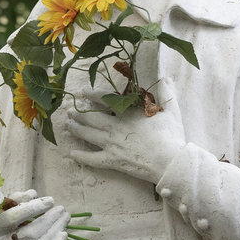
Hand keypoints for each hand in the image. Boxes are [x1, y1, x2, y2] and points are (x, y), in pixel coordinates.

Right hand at [0, 191, 69, 239]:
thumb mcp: (0, 213)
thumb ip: (15, 201)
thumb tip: (34, 195)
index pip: (13, 218)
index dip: (33, 208)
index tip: (50, 201)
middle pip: (30, 233)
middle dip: (49, 219)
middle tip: (61, 209)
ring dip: (55, 230)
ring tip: (65, 218)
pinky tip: (63, 235)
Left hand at [66, 78, 183, 183]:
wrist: (170, 162)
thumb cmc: (171, 136)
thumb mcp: (171, 110)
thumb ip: (166, 92)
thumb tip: (167, 77)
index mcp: (128, 113)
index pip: (104, 99)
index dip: (91, 94)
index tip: (83, 91)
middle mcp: (115, 127)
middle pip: (91, 118)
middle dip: (78, 112)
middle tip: (69, 110)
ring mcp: (112, 145)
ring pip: (88, 134)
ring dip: (76, 129)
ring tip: (68, 125)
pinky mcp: (113, 161)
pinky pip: (92, 159)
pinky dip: (81, 156)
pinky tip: (71, 154)